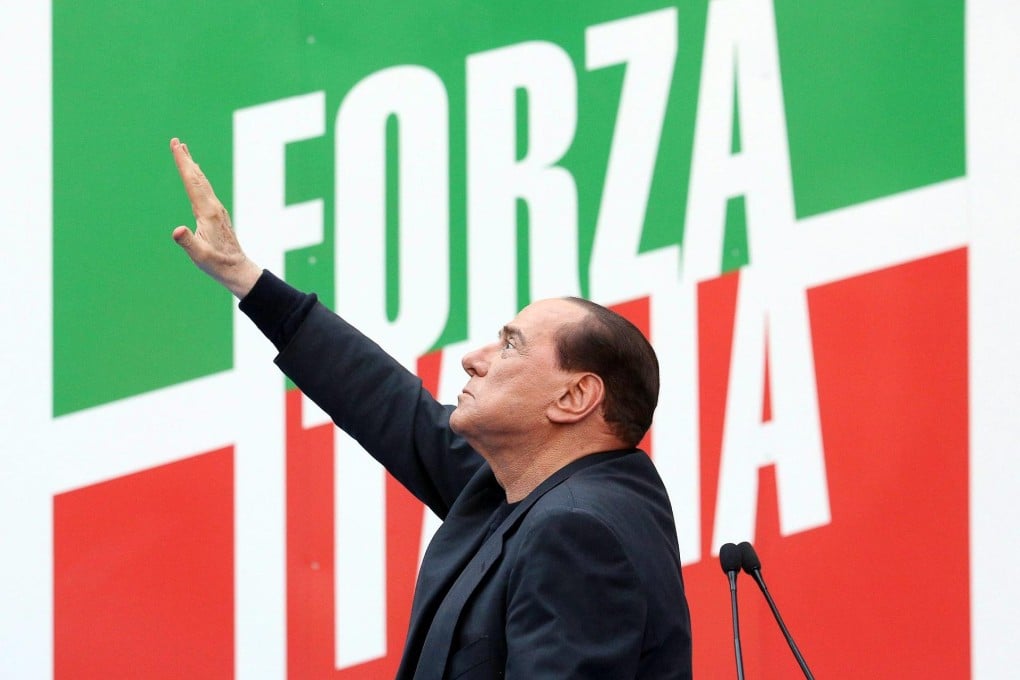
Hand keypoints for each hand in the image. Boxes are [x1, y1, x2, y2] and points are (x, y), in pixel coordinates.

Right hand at [170, 137, 261, 297]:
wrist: (237, 269)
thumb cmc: (217, 264)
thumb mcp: (199, 255)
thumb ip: (187, 242)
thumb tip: (177, 230)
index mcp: (207, 212)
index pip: (192, 182)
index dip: (183, 163)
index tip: (176, 146)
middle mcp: (214, 207)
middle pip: (198, 177)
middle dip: (186, 159)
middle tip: (176, 141)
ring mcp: (217, 210)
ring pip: (203, 183)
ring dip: (192, 166)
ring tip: (185, 153)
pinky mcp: (217, 215)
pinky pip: (206, 190)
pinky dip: (198, 179)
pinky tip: (197, 178)